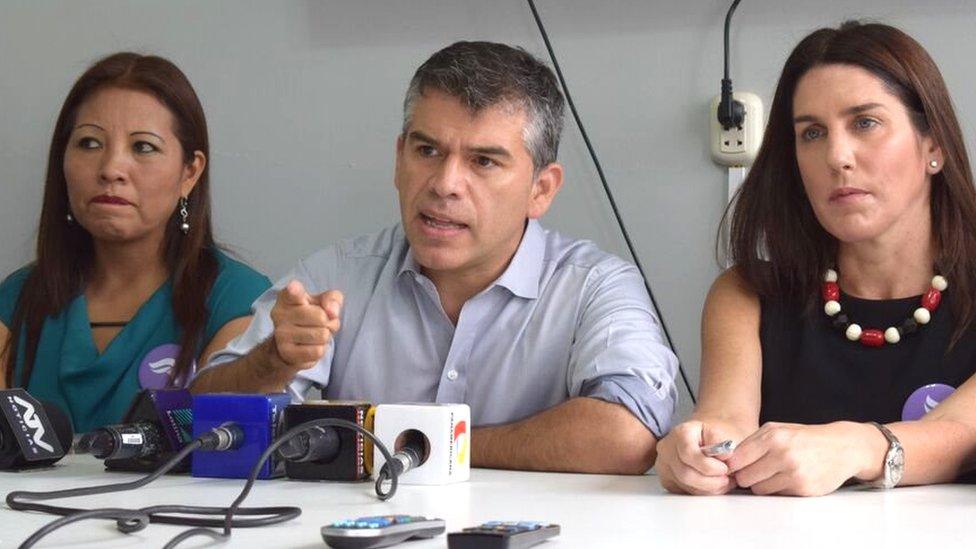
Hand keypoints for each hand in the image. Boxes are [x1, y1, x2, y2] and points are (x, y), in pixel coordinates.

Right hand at [269, 280, 342, 371]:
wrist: (291, 345)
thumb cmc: (311, 317)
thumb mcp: (324, 302)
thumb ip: (332, 299)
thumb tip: (332, 312)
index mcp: (287, 296)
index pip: (292, 291)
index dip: (295, 290)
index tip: (293, 288)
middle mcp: (279, 313)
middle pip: (321, 317)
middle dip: (329, 323)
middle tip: (321, 324)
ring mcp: (281, 334)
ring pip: (322, 335)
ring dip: (326, 337)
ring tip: (316, 334)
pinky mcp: (286, 352)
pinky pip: (318, 351)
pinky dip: (320, 349)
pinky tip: (311, 345)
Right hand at [657, 420, 745, 494]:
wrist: (705, 440)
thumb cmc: (713, 437)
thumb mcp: (722, 432)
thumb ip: (723, 442)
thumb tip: (725, 456)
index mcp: (680, 433)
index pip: (688, 453)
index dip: (709, 466)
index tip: (724, 468)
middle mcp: (667, 448)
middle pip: (686, 474)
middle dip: (711, 481)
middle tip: (726, 479)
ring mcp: (664, 465)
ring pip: (686, 486)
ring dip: (709, 488)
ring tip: (723, 481)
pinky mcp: (667, 479)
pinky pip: (685, 491)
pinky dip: (703, 491)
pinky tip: (712, 483)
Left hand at [726, 421, 883, 495]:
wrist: (842, 447)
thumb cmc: (805, 438)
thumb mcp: (777, 430)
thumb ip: (752, 443)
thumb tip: (728, 461)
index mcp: (772, 436)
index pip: (736, 459)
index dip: (733, 466)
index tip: (736, 466)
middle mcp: (782, 454)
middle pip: (744, 478)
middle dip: (746, 476)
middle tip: (756, 471)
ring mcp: (794, 473)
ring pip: (759, 489)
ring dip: (762, 485)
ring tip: (775, 473)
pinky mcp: (803, 489)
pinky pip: (776, 495)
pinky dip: (778, 489)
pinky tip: (788, 478)